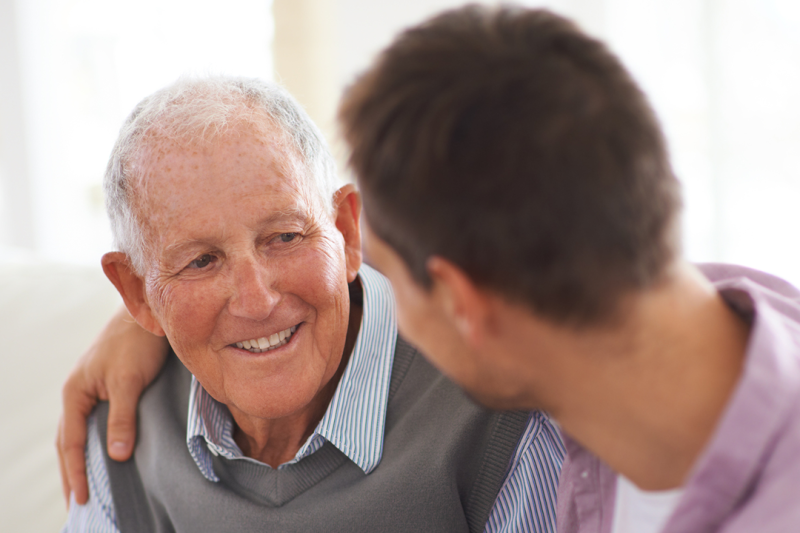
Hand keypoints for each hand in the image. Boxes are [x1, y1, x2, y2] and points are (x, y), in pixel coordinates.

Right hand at [56, 306, 168, 505]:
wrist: (150, 314)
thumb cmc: (137, 343)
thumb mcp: (129, 382)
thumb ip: (122, 418)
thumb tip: (117, 457)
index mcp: (75, 393)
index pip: (72, 443)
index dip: (76, 472)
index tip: (80, 500)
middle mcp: (79, 392)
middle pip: (69, 441)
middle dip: (72, 472)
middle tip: (76, 504)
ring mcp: (92, 389)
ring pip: (81, 432)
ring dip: (82, 459)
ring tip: (87, 485)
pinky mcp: (109, 386)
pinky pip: (96, 421)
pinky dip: (96, 441)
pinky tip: (106, 452)